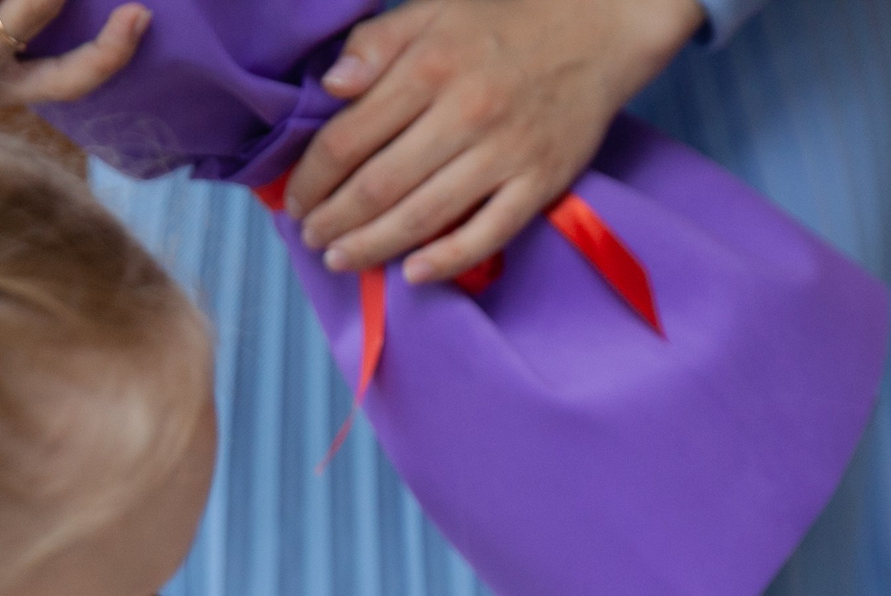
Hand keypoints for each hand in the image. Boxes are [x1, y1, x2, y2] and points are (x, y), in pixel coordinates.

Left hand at [282, 0, 704, 284]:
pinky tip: (413, 274)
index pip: (349, 137)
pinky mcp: (540, 183)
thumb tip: (330, 89)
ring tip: (342, 259)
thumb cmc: (503, 22)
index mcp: (428, 68)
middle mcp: (464, 114)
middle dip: (335, 220)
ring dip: (374, 245)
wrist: (597, 29)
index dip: (313, 177)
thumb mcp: (432, 10)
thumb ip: (375, 44)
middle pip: (380, 185)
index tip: (294, 199)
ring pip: (424, 216)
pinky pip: (488, 233)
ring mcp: (504, 153)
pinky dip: (447, 260)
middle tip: (312, 238)